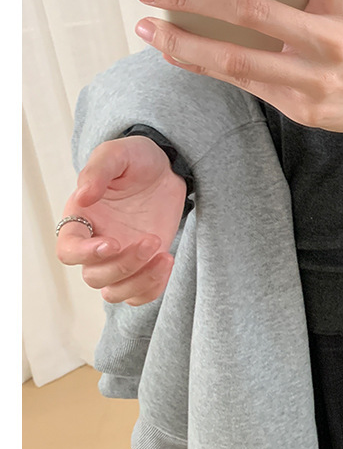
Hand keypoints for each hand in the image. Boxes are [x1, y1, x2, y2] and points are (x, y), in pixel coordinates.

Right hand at [56, 137, 186, 305]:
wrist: (166, 168)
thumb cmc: (136, 159)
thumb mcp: (117, 154)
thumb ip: (97, 171)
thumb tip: (82, 196)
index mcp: (80, 219)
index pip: (68, 250)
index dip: (85, 254)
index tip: (112, 243)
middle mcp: (95, 244)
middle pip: (94, 277)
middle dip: (124, 265)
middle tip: (151, 239)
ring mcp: (119, 258)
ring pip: (114, 292)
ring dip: (139, 281)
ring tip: (165, 256)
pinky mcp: (143, 265)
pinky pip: (139, 294)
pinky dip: (153, 288)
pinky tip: (168, 260)